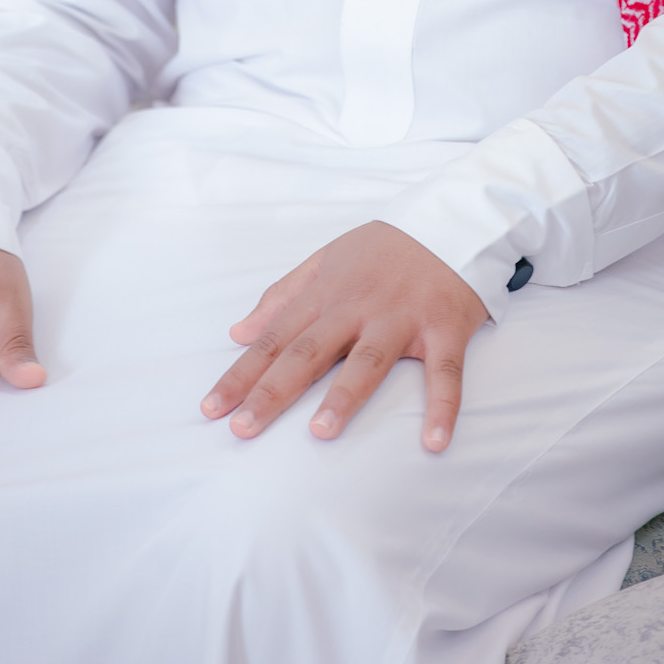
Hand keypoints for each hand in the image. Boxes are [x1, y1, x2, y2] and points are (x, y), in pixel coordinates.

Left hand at [201, 220, 487, 451]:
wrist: (451, 221)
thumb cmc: (384, 248)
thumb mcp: (326, 259)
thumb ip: (283, 296)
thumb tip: (237, 332)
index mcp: (326, 293)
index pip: (275, 338)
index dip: (242, 374)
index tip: (212, 408)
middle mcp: (358, 306)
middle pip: (309, 352)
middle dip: (274, 391)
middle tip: (243, 428)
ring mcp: (402, 317)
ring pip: (369, 360)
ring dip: (345, 396)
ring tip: (320, 432)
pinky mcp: (445, 328)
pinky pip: (444, 372)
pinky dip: (442, 407)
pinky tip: (433, 442)